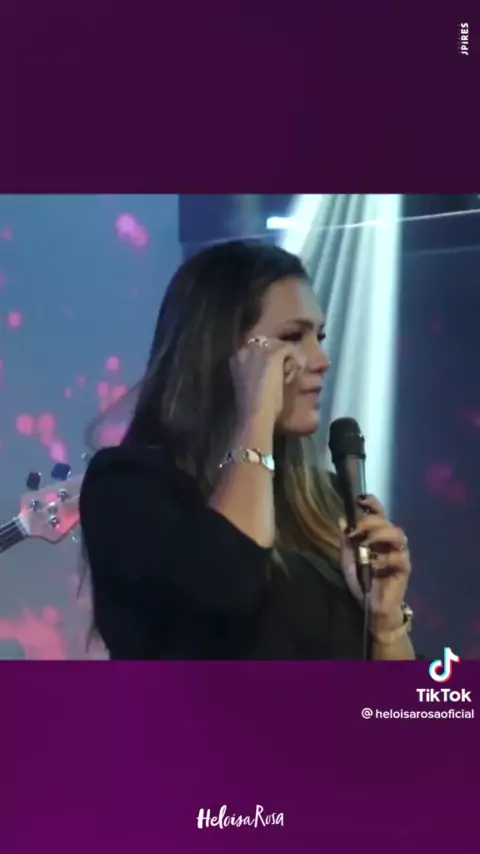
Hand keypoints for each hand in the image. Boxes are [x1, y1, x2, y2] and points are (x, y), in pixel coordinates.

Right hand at [231, 335, 305, 428]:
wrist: (255, 415)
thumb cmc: (253, 409)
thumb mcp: (250, 386)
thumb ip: (256, 373)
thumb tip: (275, 368)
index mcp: (236, 359)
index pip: (257, 347)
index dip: (271, 357)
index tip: (279, 370)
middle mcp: (245, 350)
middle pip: (269, 343)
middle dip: (281, 357)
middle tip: (288, 373)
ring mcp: (258, 351)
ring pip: (280, 345)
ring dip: (289, 359)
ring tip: (291, 375)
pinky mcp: (273, 354)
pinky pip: (289, 348)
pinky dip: (297, 358)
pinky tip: (299, 369)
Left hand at [339, 495, 410, 623]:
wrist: (371, 606)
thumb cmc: (362, 580)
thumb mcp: (348, 559)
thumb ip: (346, 541)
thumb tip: (341, 519)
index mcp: (378, 536)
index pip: (380, 513)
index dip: (373, 503)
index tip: (360, 500)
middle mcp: (390, 542)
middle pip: (387, 522)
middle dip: (371, 521)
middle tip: (356, 530)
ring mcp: (399, 554)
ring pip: (398, 534)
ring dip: (380, 534)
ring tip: (366, 544)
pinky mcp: (404, 569)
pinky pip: (399, 557)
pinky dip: (385, 557)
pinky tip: (373, 563)